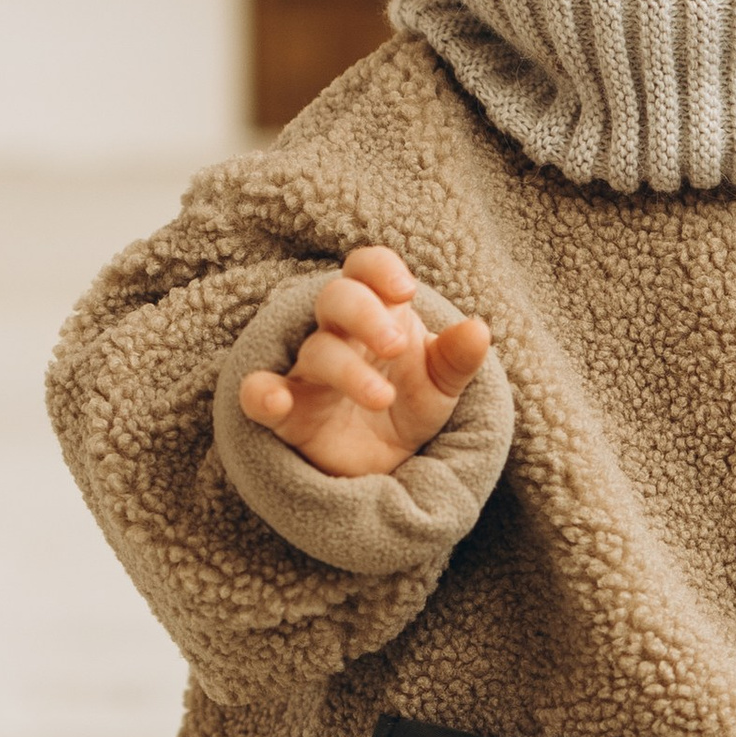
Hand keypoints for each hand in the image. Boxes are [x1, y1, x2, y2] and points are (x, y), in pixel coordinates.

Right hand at [237, 246, 491, 483]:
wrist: (387, 467)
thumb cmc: (409, 409)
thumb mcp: (442, 385)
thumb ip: (457, 358)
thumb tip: (479, 329)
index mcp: (376, 314)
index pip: (364, 269)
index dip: (379, 269)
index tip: (406, 291)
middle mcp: (337, 335)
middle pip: (335, 298)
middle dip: (365, 313)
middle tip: (396, 345)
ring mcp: (308, 372)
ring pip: (316, 350)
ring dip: (348, 370)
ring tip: (383, 397)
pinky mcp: (287, 413)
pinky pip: (256, 393)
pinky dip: (261, 394)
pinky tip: (275, 402)